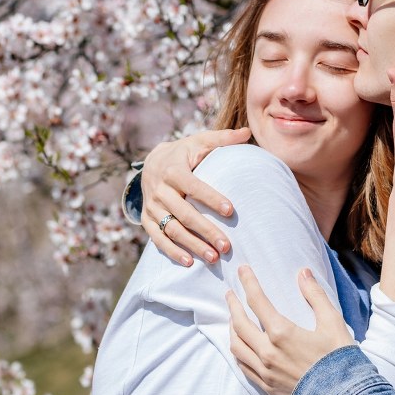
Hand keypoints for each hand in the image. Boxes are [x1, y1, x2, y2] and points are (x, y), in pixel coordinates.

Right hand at [140, 127, 250, 264]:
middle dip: (205, 230)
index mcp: (173, 169)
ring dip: (192, 245)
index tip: (231, 211)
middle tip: (227, 246)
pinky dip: (172, 252)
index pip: (193, 186)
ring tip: (214, 258)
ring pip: (171, 229)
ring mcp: (151, 206)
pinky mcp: (147, 219)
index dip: (211, 198)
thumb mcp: (200, 141)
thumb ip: (223, 138)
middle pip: (183, 213)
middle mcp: (159, 188)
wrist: (152, 162)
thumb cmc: (184, 153)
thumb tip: (247, 132)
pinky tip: (190, 262)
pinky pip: (158, 239)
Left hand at [226, 265, 352, 394]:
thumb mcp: (332, 321)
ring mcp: (265, 370)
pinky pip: (243, 366)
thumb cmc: (338, 357)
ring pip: (237, 346)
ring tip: (233, 318)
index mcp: (281, 333)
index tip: (243, 270)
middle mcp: (268, 352)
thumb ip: (315, 295)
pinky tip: (240, 345)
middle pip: (240, 323)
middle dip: (233, 305)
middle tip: (230, 293)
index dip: (248, 283)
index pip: (257, 301)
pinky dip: (238, 351)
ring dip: (232, 329)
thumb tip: (303, 273)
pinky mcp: (267, 384)